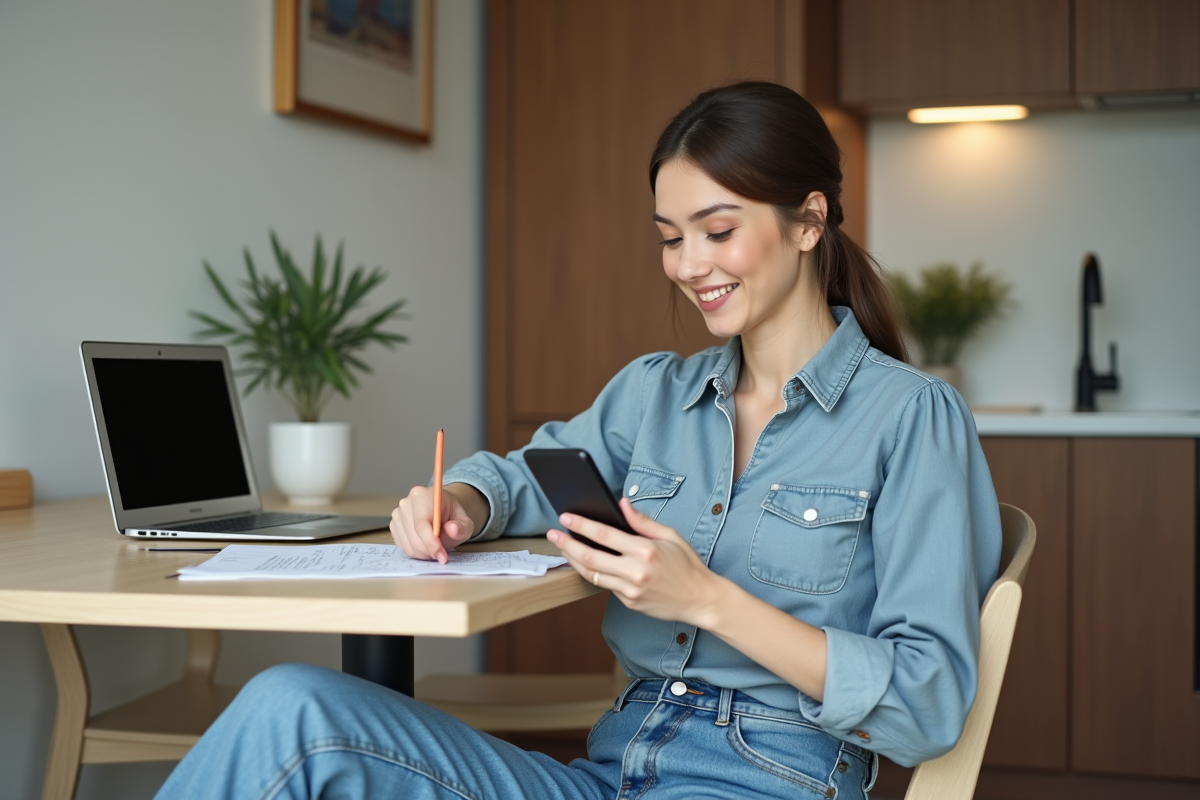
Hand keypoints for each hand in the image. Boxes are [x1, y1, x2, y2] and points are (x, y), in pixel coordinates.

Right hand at [391, 483, 484, 562]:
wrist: (442, 509)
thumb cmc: (452, 515)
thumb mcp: (465, 521)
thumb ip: (462, 527)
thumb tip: (452, 529)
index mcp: (422, 495)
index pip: (421, 524)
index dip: (431, 543)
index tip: (442, 556)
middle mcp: (406, 503)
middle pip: (414, 537)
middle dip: (430, 551)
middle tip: (443, 556)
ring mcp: (397, 515)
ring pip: (409, 545)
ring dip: (424, 554)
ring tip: (437, 549)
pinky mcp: (394, 526)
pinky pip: (404, 547)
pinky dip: (417, 552)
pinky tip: (427, 547)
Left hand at [548, 497, 727, 626]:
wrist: (700, 599)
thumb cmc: (687, 565)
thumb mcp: (670, 536)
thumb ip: (642, 521)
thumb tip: (621, 503)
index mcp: (645, 551)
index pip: (604, 534)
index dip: (581, 525)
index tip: (566, 517)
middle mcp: (635, 571)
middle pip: (590, 557)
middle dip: (567, 544)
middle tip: (553, 534)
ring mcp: (630, 590)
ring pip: (591, 574)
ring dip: (574, 560)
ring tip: (563, 548)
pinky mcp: (629, 603)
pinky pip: (605, 586)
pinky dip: (593, 573)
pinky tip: (584, 563)